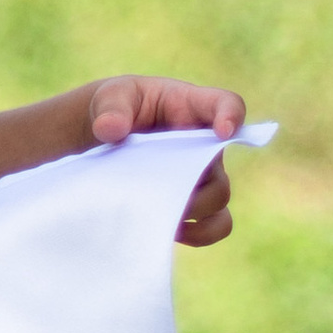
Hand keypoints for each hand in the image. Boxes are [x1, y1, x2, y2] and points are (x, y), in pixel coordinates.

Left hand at [85, 76, 245, 247]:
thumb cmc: (115, 108)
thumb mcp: (110, 98)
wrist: (100, 138)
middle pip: (219, 165)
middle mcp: (203, 144)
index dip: (231, 117)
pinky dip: (199, 234)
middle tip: (163, 187)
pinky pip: (215, 225)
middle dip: (196, 180)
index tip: (222, 132)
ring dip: (194, 211)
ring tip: (162, 213)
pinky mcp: (191, 203)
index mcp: (191, 108)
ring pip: (220, 200)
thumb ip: (111, 109)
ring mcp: (200, 176)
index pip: (228, 104)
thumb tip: (110, 130)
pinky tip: (168, 230)